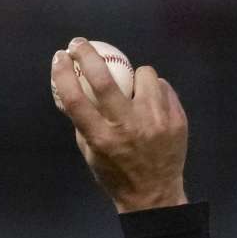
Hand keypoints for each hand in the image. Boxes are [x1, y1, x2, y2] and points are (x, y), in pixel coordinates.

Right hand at [52, 38, 188, 212]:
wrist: (154, 194)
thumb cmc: (115, 173)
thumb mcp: (90, 152)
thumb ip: (82, 122)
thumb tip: (70, 89)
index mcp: (101, 138)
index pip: (75, 98)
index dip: (64, 73)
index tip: (60, 57)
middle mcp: (127, 127)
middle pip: (104, 80)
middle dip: (88, 55)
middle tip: (79, 44)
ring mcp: (155, 121)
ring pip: (144, 75)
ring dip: (134, 76)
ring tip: (132, 88)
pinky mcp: (176, 118)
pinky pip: (163, 87)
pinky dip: (154, 90)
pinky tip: (150, 103)